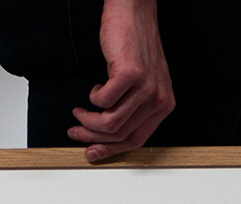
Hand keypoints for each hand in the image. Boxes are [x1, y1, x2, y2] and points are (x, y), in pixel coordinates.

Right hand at [67, 0, 174, 162]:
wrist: (134, 11)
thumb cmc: (135, 45)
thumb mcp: (142, 84)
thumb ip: (133, 109)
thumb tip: (107, 136)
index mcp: (164, 105)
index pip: (136, 141)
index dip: (110, 151)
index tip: (92, 153)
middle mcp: (159, 99)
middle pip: (121, 134)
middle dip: (93, 138)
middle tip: (76, 133)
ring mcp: (146, 87)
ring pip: (111, 122)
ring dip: (89, 121)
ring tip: (79, 113)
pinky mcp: (131, 74)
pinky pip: (104, 101)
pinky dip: (93, 98)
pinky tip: (94, 90)